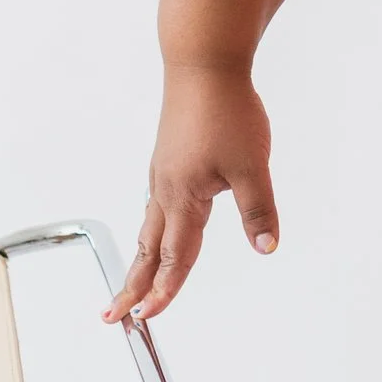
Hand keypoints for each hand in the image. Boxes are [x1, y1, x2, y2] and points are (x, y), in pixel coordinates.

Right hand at [106, 63, 279, 322]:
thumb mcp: (252, 166)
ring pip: (149, 228)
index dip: (165, 290)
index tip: (149, 317)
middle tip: (115, 318)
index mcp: (184, 197)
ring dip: (140, 261)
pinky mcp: (168, 160)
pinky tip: (157, 232)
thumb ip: (258, 211)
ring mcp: (163, 174)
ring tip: (131, 285)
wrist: (202, 63)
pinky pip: (154, 206)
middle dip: (133, 286)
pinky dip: (151, 232)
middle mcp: (165, 190)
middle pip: (148, 250)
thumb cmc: (226, 110)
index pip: (176, 256)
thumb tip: (266, 248)